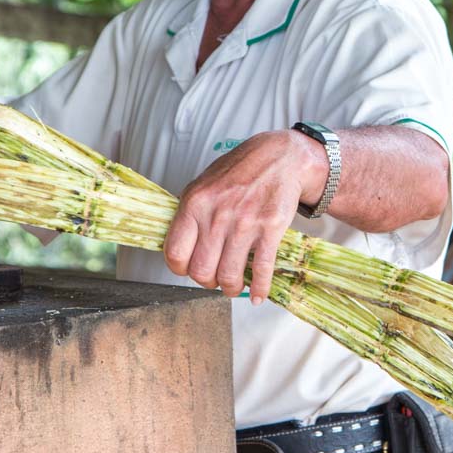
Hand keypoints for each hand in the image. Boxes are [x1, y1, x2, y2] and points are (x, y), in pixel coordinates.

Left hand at [163, 129, 328, 301]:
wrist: (277, 157)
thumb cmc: (239, 171)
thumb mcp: (203, 185)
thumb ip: (190, 215)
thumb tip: (180, 247)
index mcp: (195, 204)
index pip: (175, 253)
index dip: (181, 269)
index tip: (189, 269)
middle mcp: (217, 215)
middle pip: (201, 271)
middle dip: (207, 282)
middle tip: (215, 279)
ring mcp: (245, 223)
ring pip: (229, 275)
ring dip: (231, 288)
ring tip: (234, 285)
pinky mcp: (270, 228)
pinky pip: (261, 269)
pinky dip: (259, 289)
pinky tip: (258, 295)